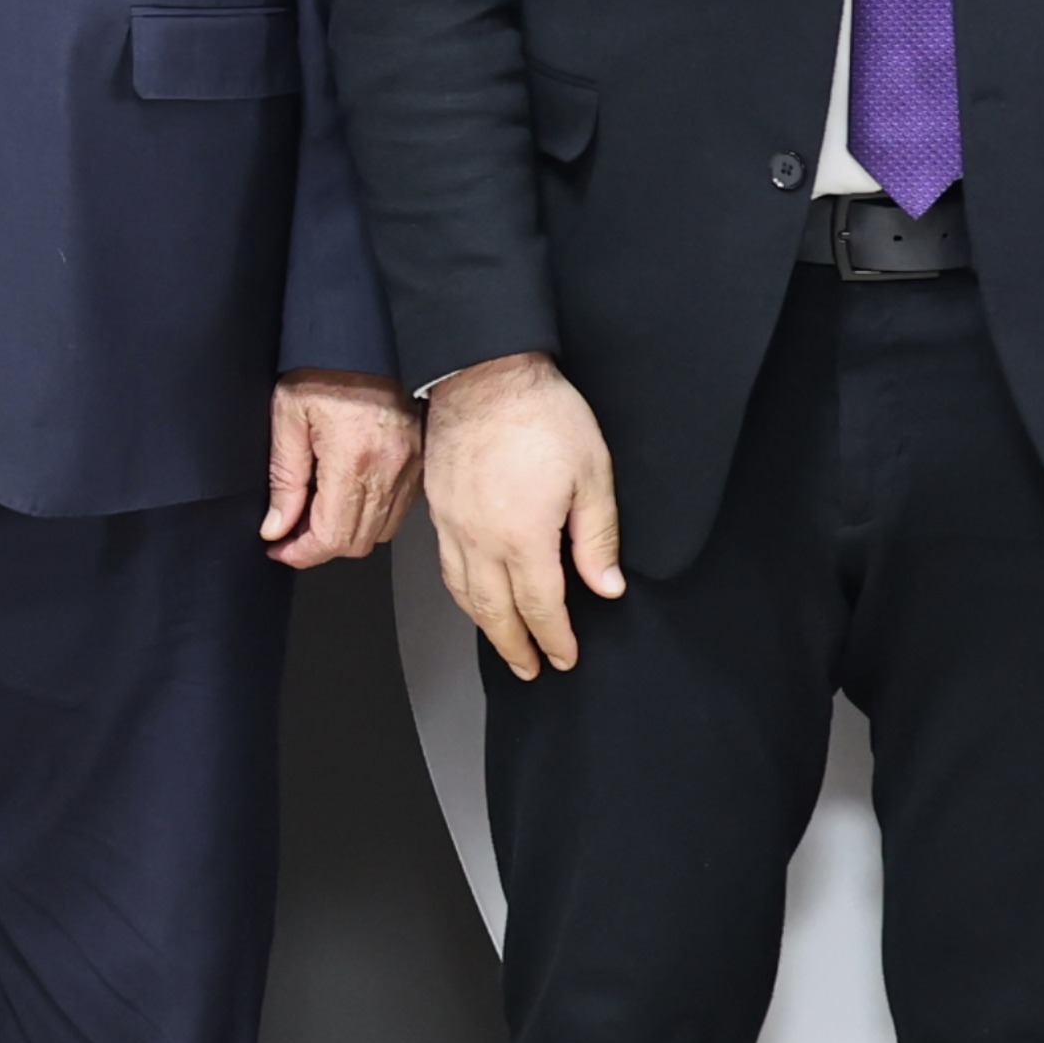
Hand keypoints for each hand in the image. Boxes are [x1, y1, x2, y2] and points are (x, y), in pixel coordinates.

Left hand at [260, 372, 422, 568]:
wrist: (366, 339)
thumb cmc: (326, 369)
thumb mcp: (288, 417)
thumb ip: (284, 478)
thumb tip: (277, 526)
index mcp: (354, 460)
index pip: (331, 537)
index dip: (301, 553)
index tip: (279, 549)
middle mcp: (390, 470)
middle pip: (356, 542)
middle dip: (318, 547)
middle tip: (289, 534)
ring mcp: (412, 468)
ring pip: (380, 532)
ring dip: (345, 534)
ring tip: (314, 517)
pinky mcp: (421, 462)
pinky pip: (398, 510)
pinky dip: (371, 516)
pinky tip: (345, 499)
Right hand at [424, 354, 622, 678]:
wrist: (484, 374)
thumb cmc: (541, 416)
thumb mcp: (593, 475)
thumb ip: (597, 537)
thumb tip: (606, 586)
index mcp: (523, 536)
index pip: (541, 607)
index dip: (556, 638)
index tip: (565, 657)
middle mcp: (481, 539)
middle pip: (496, 611)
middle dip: (516, 645)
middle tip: (531, 668)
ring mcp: (453, 524)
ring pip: (464, 593)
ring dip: (485, 625)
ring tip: (503, 643)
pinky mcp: (438, 507)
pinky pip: (446, 565)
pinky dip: (461, 592)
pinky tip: (472, 595)